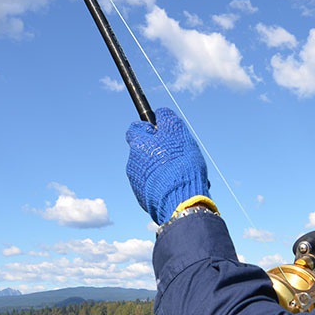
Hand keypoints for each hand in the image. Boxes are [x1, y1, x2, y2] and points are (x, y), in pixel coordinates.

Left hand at [125, 108, 210, 225]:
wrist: (181, 201)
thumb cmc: (180, 163)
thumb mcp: (177, 131)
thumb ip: (166, 117)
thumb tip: (160, 113)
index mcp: (138, 145)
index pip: (135, 128)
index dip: (150, 128)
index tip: (163, 133)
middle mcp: (132, 163)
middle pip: (145, 150)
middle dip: (159, 150)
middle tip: (177, 155)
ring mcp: (136, 182)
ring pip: (150, 169)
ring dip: (163, 168)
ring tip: (181, 173)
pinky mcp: (143, 199)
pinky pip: (153, 186)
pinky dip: (163, 184)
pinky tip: (177, 187)